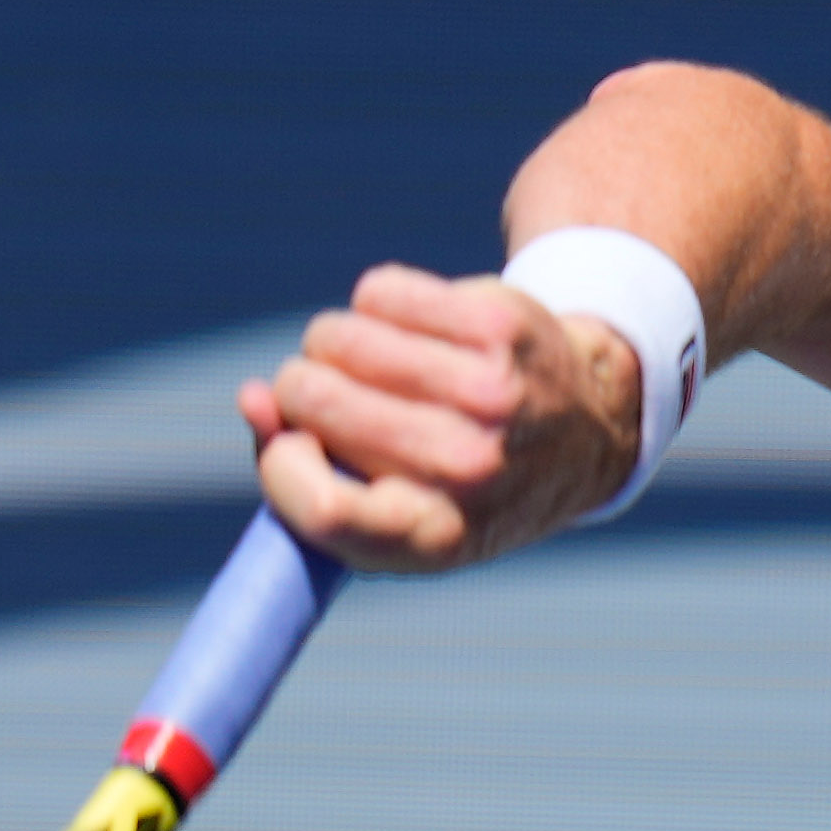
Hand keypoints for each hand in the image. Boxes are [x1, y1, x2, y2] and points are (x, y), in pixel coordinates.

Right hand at [242, 268, 641, 573]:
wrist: (579, 428)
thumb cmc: (455, 481)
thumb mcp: (386, 512)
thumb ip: (301, 471)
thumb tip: (251, 399)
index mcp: (434, 537)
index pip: (317, 505)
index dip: (279, 464)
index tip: (289, 443)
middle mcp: (467, 470)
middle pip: (315, 401)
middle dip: (300, 392)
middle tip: (332, 396)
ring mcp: (488, 394)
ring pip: (339, 338)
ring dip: (334, 345)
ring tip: (368, 363)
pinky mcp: (497, 325)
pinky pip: (378, 293)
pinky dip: (375, 305)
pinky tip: (406, 328)